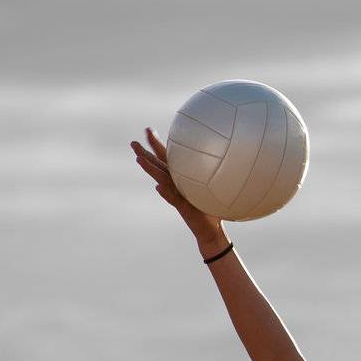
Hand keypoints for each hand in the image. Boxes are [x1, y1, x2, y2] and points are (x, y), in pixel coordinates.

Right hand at [131, 127, 226, 251]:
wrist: (211, 230)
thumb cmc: (213, 208)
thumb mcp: (215, 187)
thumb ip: (216, 173)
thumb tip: (228, 153)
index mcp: (181, 178)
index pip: (167, 158)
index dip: (157, 145)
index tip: (148, 129)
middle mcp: (175, 185)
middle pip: (157, 167)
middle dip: (145, 154)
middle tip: (132, 143)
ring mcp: (177, 196)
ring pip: (161, 180)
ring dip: (150, 169)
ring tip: (139, 159)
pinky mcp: (183, 208)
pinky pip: (173, 199)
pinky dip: (166, 193)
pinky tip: (158, 186)